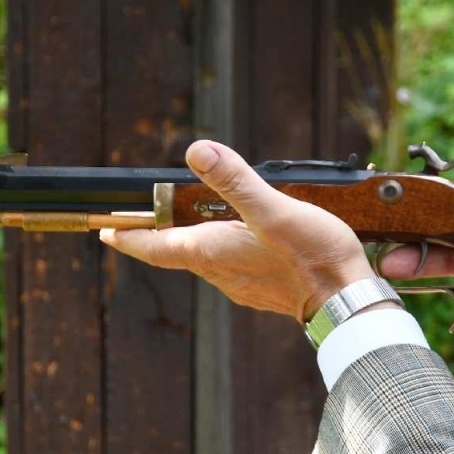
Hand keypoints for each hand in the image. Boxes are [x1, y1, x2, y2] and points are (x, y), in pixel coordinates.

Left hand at [101, 140, 372, 320]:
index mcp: (211, 252)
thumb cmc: (313, 258)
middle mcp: (221, 273)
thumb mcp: (273, 210)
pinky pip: (233, 268)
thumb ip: (235, 181)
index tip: (104, 231)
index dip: (127, 236)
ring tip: (194, 221)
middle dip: (160, 233)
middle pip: (178, 251)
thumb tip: (198, 151)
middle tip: (144, 217)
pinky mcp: (266, 290)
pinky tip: (245, 240)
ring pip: (207, 260)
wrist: (350, 302)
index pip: (155, 245)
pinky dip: (225, 250)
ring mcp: (244, 285)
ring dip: (195, 241)